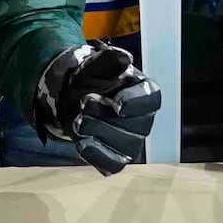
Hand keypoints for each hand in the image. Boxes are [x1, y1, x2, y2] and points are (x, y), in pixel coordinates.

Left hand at [35, 42, 161, 175]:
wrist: (72, 98)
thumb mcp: (95, 66)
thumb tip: (124, 57)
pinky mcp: (117, 157)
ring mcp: (131, 141)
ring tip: (77, 120)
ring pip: (124, 146)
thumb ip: (109, 61)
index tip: (117, 104)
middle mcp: (143, 119)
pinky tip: (81, 144)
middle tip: (83, 102)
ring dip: (98, 132)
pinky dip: (97, 155)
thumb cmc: (92, 79)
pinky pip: (113, 164)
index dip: (135, 103)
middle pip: (135, 125)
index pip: (150, 100)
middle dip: (106, 116)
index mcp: (144, 92)